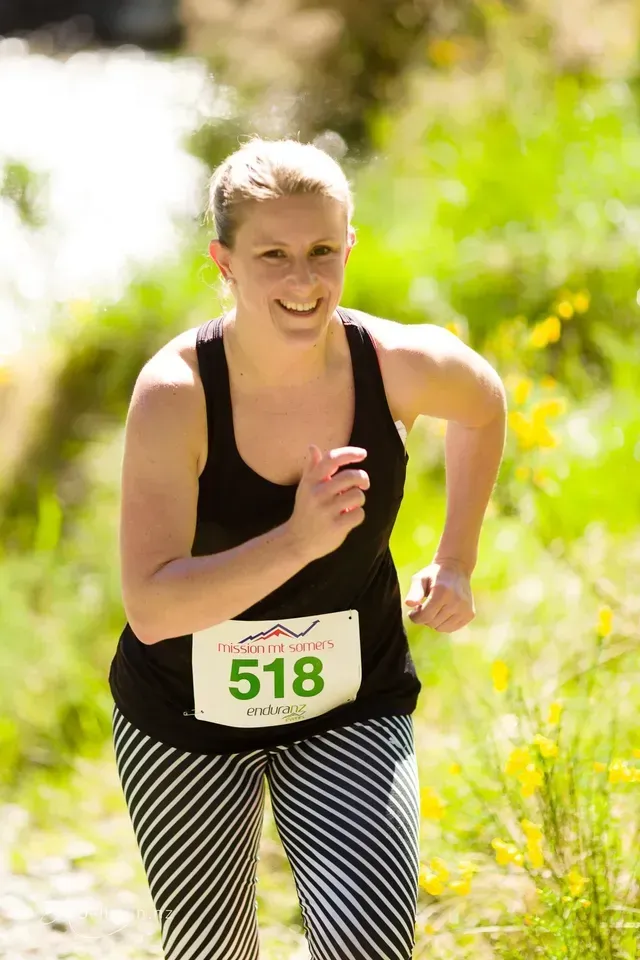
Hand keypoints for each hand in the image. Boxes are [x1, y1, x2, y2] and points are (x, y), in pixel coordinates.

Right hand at [286, 445, 369, 563]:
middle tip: (364, 484)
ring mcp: (327, 511)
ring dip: (359, 500)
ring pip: (358, 496)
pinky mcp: (336, 526)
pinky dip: (357, 515)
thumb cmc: (305, 511)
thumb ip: (312, 468)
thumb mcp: (305, 488)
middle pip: (351, 476)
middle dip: (363, 479)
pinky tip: (348, 518)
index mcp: (311, 481)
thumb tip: (313, 446)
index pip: (332, 459)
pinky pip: (359, 514)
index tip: (363, 454)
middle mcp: (318, 493)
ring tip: (349, 505)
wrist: (297, 541)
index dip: (350, 453)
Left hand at [403, 560, 474, 631]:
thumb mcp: (420, 578)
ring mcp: (465, 609)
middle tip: (424, 606)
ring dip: (434, 621)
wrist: (456, 568)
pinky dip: (444, 623)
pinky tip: (443, 611)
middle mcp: (456, 602)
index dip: (415, 616)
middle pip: (432, 623)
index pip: (424, 616)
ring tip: (434, 608)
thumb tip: (409, 603)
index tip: (413, 610)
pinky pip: (451, 628)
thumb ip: (414, 592)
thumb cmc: (434, 575)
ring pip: (441, 628)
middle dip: (424, 617)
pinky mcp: (470, 614)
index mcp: (442, 592)